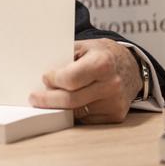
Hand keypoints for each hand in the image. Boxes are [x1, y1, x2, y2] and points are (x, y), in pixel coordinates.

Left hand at [28, 39, 142, 123]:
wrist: (129, 65)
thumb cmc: (100, 54)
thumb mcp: (83, 46)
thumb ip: (63, 57)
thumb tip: (38, 70)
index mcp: (102, 63)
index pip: (70, 79)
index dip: (53, 80)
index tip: (45, 78)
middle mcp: (111, 85)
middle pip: (70, 100)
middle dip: (48, 100)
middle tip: (34, 98)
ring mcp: (114, 102)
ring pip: (76, 112)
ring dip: (59, 108)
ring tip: (48, 100)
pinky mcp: (115, 115)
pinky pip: (86, 119)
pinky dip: (74, 114)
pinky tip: (69, 105)